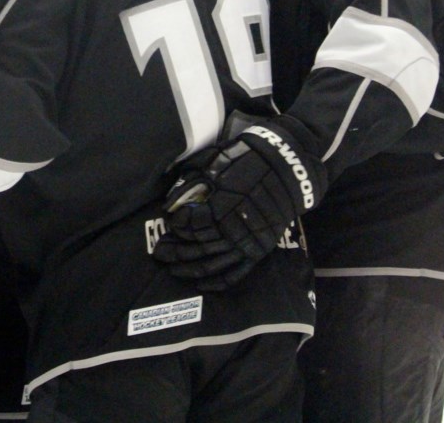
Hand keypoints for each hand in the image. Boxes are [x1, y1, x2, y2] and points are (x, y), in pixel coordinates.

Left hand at [153, 123, 326, 290]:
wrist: (284, 167)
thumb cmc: (247, 159)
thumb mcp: (214, 161)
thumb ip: (191, 181)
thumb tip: (170, 201)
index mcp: (219, 206)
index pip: (188, 224)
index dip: (175, 225)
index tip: (168, 222)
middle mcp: (230, 229)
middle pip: (195, 247)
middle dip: (173, 251)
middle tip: (158, 252)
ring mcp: (245, 243)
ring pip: (211, 265)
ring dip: (188, 269)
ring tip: (172, 269)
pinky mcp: (257, 250)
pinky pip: (234, 274)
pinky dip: (216, 282)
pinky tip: (200, 283)